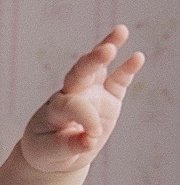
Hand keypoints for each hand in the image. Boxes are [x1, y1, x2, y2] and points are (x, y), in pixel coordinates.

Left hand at [20, 25, 143, 174]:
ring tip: (120, 31)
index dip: (84, 120)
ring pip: (97, 68)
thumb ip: (68, 146)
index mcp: (55, 108)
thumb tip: (89, 140)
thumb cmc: (46, 150)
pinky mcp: (107, 99)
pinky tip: (138, 57)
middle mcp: (72, 94)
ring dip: (107, 48)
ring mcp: (91, 94)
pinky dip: (128, 69)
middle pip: (80, 72)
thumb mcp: (48, 152)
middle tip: (106, 50)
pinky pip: (118, 82)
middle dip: (93, 61)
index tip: (91, 139)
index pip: (72, 105)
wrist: (53, 153)